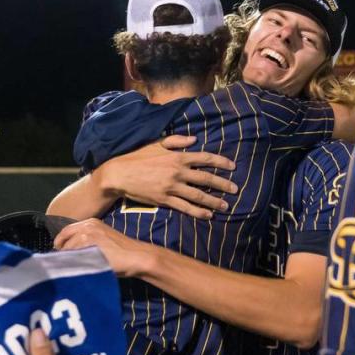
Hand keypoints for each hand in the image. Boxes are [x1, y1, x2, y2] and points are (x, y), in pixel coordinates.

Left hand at [53, 218, 154, 277]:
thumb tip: (68, 251)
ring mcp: (88, 236)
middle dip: (62, 253)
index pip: (65, 232)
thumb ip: (86, 240)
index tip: (61, 253)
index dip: (60, 244)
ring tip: (74, 268)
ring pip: (68, 250)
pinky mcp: (90, 247)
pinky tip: (80, 269)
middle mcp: (87, 226)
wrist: (136, 256)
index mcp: (90, 222)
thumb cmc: (122, 251)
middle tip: (65, 263)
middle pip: (64, 241)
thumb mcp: (102, 239)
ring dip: (68, 260)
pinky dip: (73, 264)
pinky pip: (74, 257)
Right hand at [98, 135, 237, 219]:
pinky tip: (208, 215)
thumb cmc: (137, 156)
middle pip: (206, 179)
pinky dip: (198, 211)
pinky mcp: (165, 200)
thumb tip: (194, 139)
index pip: (205, 159)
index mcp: (178, 156)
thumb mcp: (157, 143)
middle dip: (223, 184)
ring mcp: (172, 187)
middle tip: (235, 189)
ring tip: (226, 205)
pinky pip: (185, 207)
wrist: (119, 174)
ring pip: (198, 195)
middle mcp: (178, 172)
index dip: (221, 162)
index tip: (233, 166)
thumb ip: (177, 140)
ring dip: (214, 201)